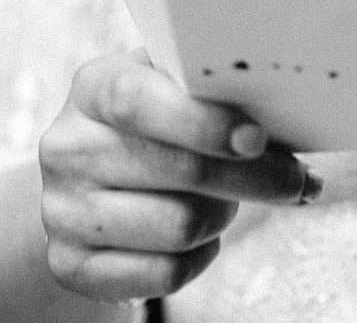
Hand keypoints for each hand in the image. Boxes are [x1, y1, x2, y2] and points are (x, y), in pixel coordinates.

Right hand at [38, 49, 321, 302]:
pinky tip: (203, 234)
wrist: (85, 174)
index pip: (139, 101)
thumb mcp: (166, 83)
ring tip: (229, 198)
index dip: (202, 122)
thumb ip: (210, 88)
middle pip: (178, 170)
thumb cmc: (151, 118)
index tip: (257, 138)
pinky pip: (164, 274)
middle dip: (252, 178)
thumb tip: (291, 116)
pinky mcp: (69, 264)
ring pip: (179, 227)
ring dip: (223, 215)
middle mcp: (68, 147)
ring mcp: (63, 210)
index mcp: (92, 87)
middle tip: (293, 178)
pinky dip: (200, 256)